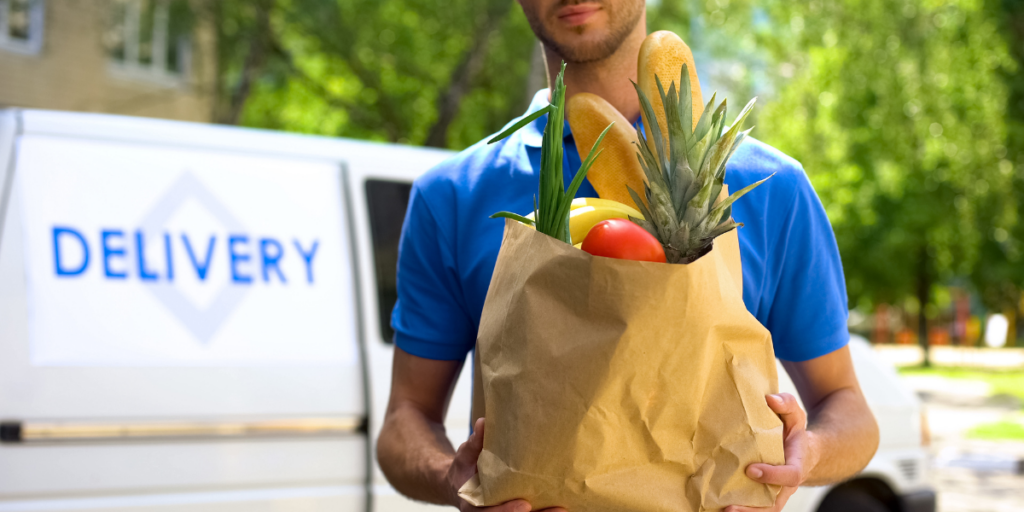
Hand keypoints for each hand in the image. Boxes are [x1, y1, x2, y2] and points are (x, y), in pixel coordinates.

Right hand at [447, 418, 565, 511]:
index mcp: (473, 504)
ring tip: (564, 508)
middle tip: (558, 509)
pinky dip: (544, 510)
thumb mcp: (466, 455)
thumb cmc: (465, 468)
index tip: (525, 505)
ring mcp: (502, 511)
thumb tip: (483, 423)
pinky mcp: (514, 509)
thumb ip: (474, 443)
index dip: (507, 511)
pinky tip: (563, 504)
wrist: (463, 481)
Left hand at [724, 393, 817, 511]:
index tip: (750, 470)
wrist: (802, 452)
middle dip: (753, 509)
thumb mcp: (795, 414)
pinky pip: (753, 507)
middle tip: (729, 508)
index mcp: (796, 465)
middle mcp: (786, 485)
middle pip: (773, 504)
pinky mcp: (763, 496)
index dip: (772, 475)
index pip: (789, 475)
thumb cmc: (794, 431)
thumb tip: (770, 399)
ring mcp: (775, 493)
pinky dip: (738, 510)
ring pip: (763, 510)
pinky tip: (715, 509)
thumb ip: (786, 404)